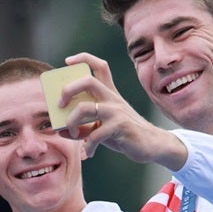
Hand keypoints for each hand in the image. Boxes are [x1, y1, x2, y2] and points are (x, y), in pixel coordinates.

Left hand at [62, 53, 187, 170]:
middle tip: (60, 105)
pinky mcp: (120, 126)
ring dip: (72, 122)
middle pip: (88, 81)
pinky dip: (87, 145)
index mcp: (109, 93)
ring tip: (72, 133)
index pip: (99, 66)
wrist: (152, 145)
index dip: (83, 59)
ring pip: (85, 108)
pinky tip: (89, 152)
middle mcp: (112, 98)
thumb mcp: (102, 127)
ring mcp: (116, 111)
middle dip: (68, 90)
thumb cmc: (124, 134)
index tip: (67, 61)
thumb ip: (82, 126)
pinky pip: (94, 134)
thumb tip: (60, 130)